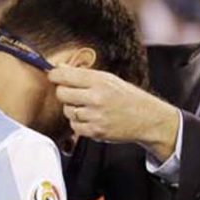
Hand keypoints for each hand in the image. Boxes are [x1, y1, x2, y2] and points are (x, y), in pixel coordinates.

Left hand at [49, 65, 179, 160]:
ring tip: (87, 107)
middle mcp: (96, 98)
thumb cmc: (127, 97)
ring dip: (73, 109)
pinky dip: (79, 123)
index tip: (53, 76)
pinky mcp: (96, 131)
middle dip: (64, 92)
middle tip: (73, 93)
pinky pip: (74, 126)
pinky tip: (90, 118)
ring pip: (67, 111)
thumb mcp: (109, 79)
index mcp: (100, 81)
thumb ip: (84, 74)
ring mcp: (95, 116)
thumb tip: (60, 68)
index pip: (66, 75)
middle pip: (62, 93)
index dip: (55, 75)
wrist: (146, 118)